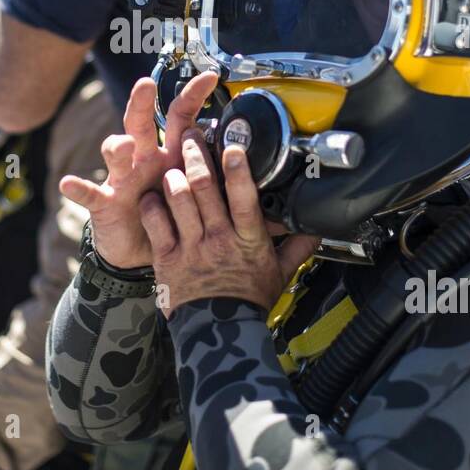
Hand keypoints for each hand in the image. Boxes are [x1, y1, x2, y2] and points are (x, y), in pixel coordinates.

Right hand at [59, 71, 218, 269]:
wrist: (140, 250)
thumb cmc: (174, 219)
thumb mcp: (203, 200)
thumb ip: (235, 193)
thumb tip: (283, 196)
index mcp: (171, 154)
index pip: (181, 116)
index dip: (193, 95)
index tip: (211, 75)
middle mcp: (145, 158)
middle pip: (140, 122)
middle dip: (141, 102)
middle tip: (145, 85)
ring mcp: (122, 177)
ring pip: (115, 152)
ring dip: (117, 146)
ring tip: (121, 145)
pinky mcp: (104, 201)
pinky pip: (89, 192)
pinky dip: (79, 187)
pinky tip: (70, 183)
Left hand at [141, 136, 316, 314]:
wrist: (219, 334)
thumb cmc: (249, 301)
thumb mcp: (279, 274)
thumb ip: (296, 248)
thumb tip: (317, 230)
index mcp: (248, 239)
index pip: (244, 198)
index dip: (237, 170)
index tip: (232, 147)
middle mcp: (219, 238)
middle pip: (205, 189)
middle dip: (196, 157)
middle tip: (190, 135)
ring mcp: (191, 247)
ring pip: (179, 200)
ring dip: (174, 176)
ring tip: (170, 158)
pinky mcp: (168, 258)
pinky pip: (157, 224)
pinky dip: (153, 206)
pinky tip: (152, 193)